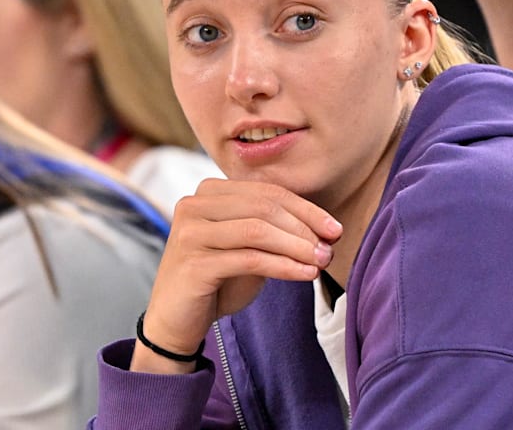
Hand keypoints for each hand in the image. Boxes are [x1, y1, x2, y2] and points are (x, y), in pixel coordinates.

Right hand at [131, 178, 341, 373]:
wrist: (177, 321)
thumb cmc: (219, 281)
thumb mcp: (252, 248)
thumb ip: (279, 231)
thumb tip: (328, 229)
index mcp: (209, 192)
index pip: (268, 192)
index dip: (307, 209)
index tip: (335, 229)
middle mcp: (194, 205)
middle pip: (264, 207)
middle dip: (304, 228)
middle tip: (331, 248)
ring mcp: (189, 232)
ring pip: (258, 230)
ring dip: (297, 246)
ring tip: (322, 261)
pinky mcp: (192, 263)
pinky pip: (250, 259)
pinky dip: (284, 266)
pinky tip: (305, 274)